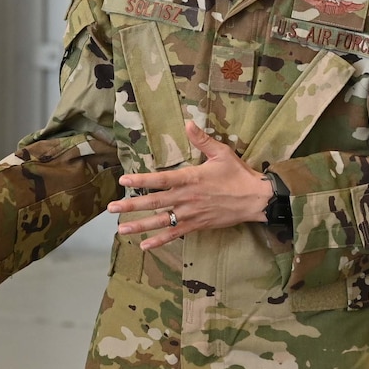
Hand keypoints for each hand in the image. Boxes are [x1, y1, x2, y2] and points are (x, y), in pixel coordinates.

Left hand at [108, 122, 271, 249]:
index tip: (123, 180)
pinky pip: (175, 234)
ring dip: (140, 225)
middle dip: (131, 205)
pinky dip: (160, 241)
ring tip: (121, 230)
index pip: (160, 179)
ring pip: (161, 221)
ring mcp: (190, 213)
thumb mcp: (222, 153)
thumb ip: (202, 140)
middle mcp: (187, 198)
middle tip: (111, 208)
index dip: (141, 180)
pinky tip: (145, 245)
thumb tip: (188, 122)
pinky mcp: (196, 225)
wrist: (256, 199)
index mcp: (190, 178)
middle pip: (154, 202)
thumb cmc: (238, 174)